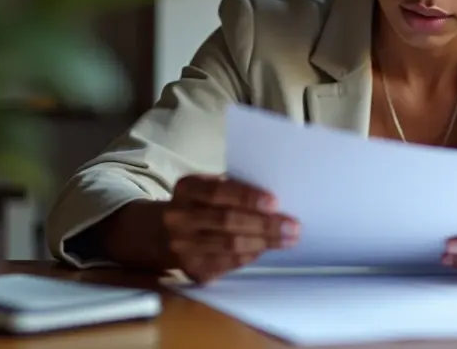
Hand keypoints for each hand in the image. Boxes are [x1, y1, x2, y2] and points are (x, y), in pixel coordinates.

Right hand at [162, 175, 298, 283]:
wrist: (164, 233)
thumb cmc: (202, 204)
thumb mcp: (210, 187)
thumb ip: (235, 189)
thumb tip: (276, 202)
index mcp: (187, 189)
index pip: (218, 192)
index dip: (247, 197)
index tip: (275, 203)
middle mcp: (180, 217)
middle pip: (226, 221)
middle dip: (264, 224)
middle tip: (292, 226)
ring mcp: (183, 246)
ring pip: (229, 245)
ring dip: (263, 242)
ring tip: (288, 239)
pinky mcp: (193, 269)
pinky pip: (227, 263)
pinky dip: (250, 255)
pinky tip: (266, 249)